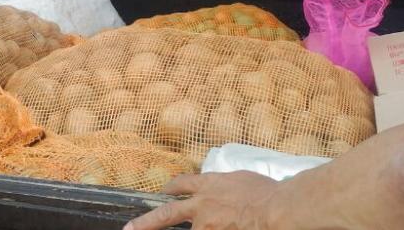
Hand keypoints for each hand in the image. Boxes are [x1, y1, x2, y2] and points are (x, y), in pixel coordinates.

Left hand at [124, 171, 278, 229]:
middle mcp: (201, 205)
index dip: (170, 188)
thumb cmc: (265, 192)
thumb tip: (222, 189)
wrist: (275, 209)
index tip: (163, 192)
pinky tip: (221, 228)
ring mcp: (205, 226)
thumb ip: (224, 184)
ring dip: (202, 229)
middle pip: (166, 213)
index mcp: (209, 184)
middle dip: (145, 223)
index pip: (181, 184)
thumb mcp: (240, 178)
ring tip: (220, 222)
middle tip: (128, 229)